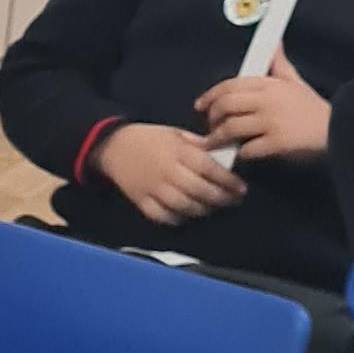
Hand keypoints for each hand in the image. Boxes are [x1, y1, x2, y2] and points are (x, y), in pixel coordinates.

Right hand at [92, 121, 244, 227]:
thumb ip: (199, 146)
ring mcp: (153, 188)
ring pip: (184, 206)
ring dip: (203, 210)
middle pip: (200, 190)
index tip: (241, 187)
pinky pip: (163, 216)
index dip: (228, 181)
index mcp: (178, 152)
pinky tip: (187, 214)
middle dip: (221, 198)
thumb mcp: (176, 134)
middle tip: (233, 200)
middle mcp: (167, 171)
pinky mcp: (141, 201)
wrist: (112, 146)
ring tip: (213, 207)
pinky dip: (177, 218)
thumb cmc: (149, 138)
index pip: (210, 168)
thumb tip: (224, 156)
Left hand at [196, 49, 328, 165]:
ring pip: (231, 128)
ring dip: (219, 139)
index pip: (229, 86)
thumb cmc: (313, 108)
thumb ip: (278, 63)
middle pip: (225, 106)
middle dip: (212, 119)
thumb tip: (273, 40)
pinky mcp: (277, 143)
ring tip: (217, 144)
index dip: (210, 96)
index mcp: (269, 84)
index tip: (200, 106)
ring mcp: (271, 122)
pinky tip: (239, 156)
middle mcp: (267, 100)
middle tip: (210, 128)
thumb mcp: (294, 81)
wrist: (340, 130)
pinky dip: (239, 154)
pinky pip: (247, 149)